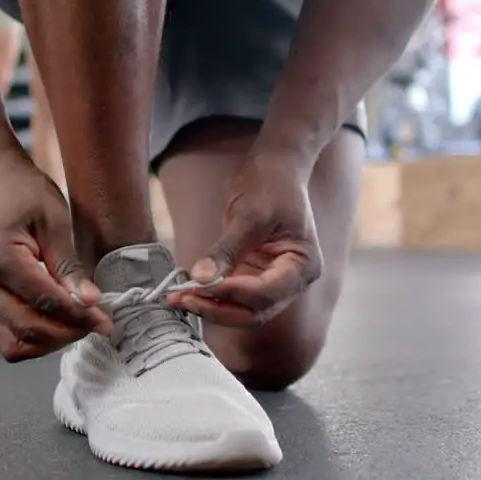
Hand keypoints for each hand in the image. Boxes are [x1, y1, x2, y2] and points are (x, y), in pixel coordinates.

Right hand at [0, 153, 110, 360]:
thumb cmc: (24, 193)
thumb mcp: (55, 221)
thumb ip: (70, 267)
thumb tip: (91, 302)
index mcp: (0, 259)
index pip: (44, 301)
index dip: (79, 316)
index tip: (106, 320)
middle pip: (28, 329)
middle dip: (66, 333)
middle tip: (96, 323)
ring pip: (14, 344)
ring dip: (49, 342)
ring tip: (77, 324)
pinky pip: (7, 336)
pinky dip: (34, 338)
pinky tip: (58, 323)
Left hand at [168, 154, 322, 326]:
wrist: (274, 168)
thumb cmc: (271, 185)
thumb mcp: (250, 215)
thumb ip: (227, 249)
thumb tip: (201, 277)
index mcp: (303, 266)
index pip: (267, 294)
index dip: (233, 293)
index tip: (200, 286)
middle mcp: (291, 281)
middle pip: (254, 311)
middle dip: (218, 309)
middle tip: (184, 299)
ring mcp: (271, 280)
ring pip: (240, 309)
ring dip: (210, 307)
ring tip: (177, 297)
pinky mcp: (251, 275)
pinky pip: (230, 295)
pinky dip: (209, 296)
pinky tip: (185, 291)